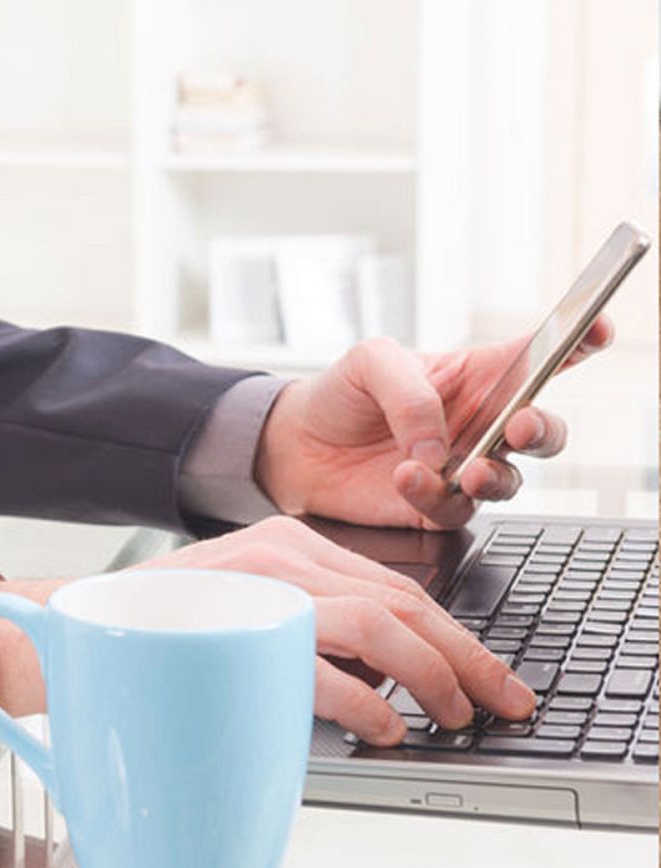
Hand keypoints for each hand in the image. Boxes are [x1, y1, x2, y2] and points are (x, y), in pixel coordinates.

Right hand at [0, 517, 537, 745]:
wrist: (65, 627)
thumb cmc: (152, 630)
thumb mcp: (241, 610)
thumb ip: (304, 626)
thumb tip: (383, 677)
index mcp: (288, 543)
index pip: (397, 585)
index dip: (455, 636)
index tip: (488, 677)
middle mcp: (282, 553)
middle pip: (405, 599)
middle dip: (467, 657)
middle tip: (500, 701)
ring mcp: (260, 583)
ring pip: (381, 621)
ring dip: (433, 676)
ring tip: (451, 716)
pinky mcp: (236, 619)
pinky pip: (325, 659)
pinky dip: (369, 699)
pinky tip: (385, 726)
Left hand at [255, 319, 613, 528]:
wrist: (295, 444)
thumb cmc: (342, 393)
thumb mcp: (370, 362)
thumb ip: (409, 392)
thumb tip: (436, 445)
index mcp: (478, 377)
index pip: (539, 357)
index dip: (579, 342)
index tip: (598, 330)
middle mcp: (481, 425)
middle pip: (542, 432)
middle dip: (542, 431)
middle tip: (518, 428)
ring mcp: (462, 469)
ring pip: (509, 481)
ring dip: (491, 476)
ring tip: (461, 470)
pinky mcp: (434, 508)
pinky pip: (453, 510)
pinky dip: (431, 495)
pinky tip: (405, 476)